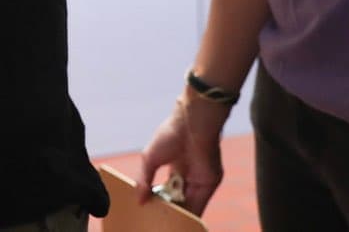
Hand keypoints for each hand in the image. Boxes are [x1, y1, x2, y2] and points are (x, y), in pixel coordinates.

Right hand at [139, 94, 228, 214]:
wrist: (191, 125)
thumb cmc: (170, 135)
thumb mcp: (149, 159)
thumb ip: (144, 180)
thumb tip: (139, 200)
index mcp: (175, 165)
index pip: (168, 188)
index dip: (159, 199)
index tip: (150, 208)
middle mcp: (189, 174)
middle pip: (179, 198)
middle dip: (168, 209)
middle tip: (157, 220)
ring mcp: (200, 180)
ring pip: (189, 203)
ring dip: (179, 215)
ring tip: (164, 225)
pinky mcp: (209, 183)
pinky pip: (200, 204)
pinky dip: (190, 215)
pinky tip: (180, 223)